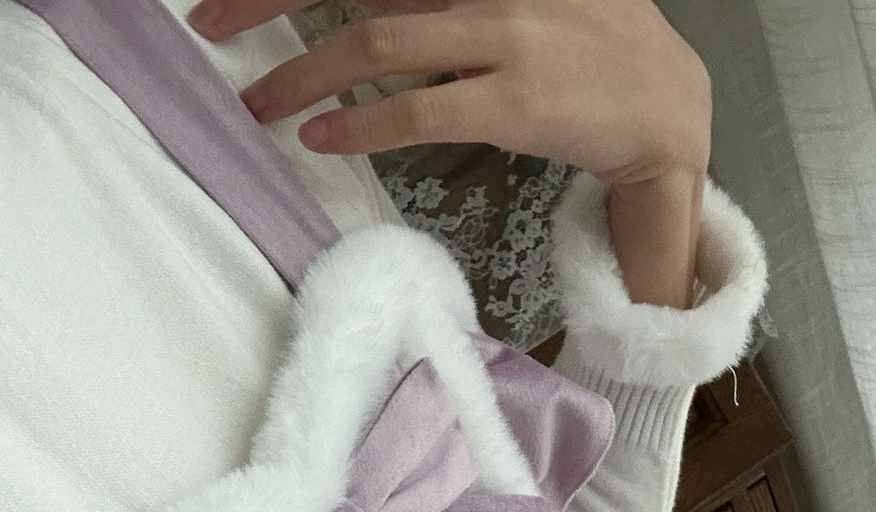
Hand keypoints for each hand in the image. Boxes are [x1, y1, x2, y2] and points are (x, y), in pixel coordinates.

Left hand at [188, 0, 711, 307]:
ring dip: (301, 72)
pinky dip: (361, 121)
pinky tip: (319, 135)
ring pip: (375, 39)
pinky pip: (419, 107)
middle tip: (206, 22)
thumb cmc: (587, 48)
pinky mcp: (516, 101)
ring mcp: (504, 36)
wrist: (669, 108)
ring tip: (256, 101)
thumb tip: (378, 3)